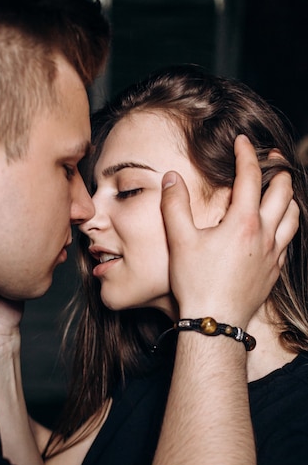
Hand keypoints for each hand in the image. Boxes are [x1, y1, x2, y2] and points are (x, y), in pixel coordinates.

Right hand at [161, 134, 298, 327]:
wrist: (215, 322)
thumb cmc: (196, 282)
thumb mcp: (179, 241)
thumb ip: (174, 205)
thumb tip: (171, 178)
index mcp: (243, 222)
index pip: (251, 177)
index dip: (246, 154)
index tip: (242, 141)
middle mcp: (265, 234)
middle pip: (284, 192)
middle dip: (278, 171)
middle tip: (271, 159)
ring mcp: (273, 254)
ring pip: (294, 216)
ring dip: (289, 197)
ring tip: (280, 190)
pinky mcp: (274, 272)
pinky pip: (289, 241)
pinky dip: (287, 225)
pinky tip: (276, 229)